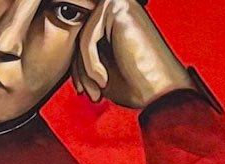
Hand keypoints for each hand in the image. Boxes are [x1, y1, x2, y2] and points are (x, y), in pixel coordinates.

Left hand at [71, 0, 193, 108]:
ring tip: (97, 91)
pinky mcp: (118, 6)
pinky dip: (90, 64)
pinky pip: (87, 37)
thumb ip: (82, 55)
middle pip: (80, 35)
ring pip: (81, 37)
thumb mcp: (99, 69)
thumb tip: (62, 50)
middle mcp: (119, 6)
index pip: (83, 38)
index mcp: (117, 19)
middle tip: (89, 94)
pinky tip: (103, 80)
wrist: (161, 93)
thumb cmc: (137, 84)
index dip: (78, 68)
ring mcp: (119, 3)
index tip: (83, 91)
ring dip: (84, 71)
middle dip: (80, 70)